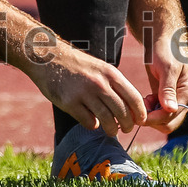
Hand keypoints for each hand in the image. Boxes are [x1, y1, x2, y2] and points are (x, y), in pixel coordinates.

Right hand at [32, 42, 149, 135]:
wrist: (47, 56)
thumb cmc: (76, 65)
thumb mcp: (99, 68)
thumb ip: (114, 85)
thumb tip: (131, 108)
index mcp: (110, 73)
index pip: (134, 98)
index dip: (140, 113)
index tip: (140, 121)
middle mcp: (100, 83)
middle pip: (123, 113)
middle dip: (127, 125)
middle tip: (124, 128)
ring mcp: (85, 93)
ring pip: (108, 121)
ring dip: (111, 130)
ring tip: (110, 130)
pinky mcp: (70, 103)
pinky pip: (89, 122)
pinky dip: (93, 125)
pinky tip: (91, 121)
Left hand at [142, 27, 187, 132]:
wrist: (163, 38)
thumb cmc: (166, 48)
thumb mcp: (167, 67)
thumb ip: (168, 89)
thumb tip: (170, 109)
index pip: (171, 115)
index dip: (154, 118)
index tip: (137, 115)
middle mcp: (185, 99)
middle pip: (169, 123)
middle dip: (152, 119)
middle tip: (137, 108)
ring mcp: (176, 99)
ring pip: (163, 120)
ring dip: (151, 115)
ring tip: (142, 100)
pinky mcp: (167, 97)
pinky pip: (159, 112)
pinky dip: (150, 110)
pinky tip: (144, 99)